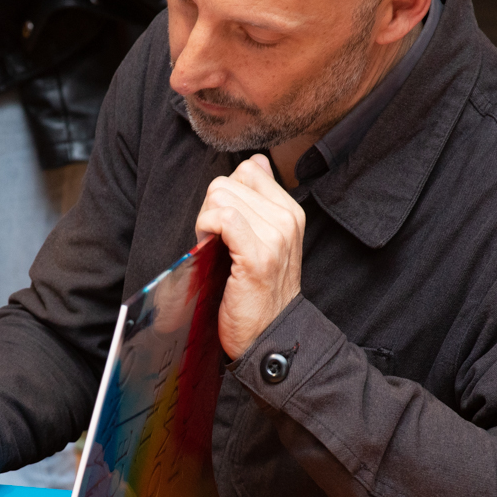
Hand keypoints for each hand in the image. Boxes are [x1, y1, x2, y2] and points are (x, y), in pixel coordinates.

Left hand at [194, 154, 305, 359]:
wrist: (269, 335)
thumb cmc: (256, 292)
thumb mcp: (265, 240)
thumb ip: (259, 200)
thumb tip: (255, 161)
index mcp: (290, 211)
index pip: (247, 170)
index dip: (225, 195)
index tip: (225, 225)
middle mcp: (287, 219)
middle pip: (228, 182)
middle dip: (211, 209)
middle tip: (215, 241)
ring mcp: (275, 236)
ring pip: (220, 195)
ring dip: (206, 220)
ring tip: (214, 247)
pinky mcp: (257, 255)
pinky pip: (222, 217)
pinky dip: (206, 228)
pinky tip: (210, 248)